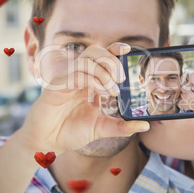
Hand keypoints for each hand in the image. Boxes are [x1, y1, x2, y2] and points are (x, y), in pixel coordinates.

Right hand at [19, 42, 149, 152]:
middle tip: (121, 79)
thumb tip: (145, 125)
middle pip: (95, 52)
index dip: (115, 49)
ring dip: (104, 72)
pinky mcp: (57, 87)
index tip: (128, 50)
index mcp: (89, 81)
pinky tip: (101, 94)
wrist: (48, 143)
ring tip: (113, 91)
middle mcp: (79, 77)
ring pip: (86, 60)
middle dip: (112, 61)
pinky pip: (76, 73)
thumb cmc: (71, 132)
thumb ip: (123, 126)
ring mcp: (67, 80)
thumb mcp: (102, 128)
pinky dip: (92, 80)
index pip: (102, 57)